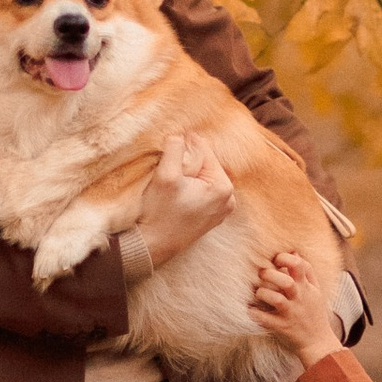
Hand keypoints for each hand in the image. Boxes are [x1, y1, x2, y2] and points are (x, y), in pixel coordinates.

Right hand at [133, 132, 234, 271]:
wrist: (151, 247)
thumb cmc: (159, 213)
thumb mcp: (165, 175)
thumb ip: (175, 148)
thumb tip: (179, 135)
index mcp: (223, 187)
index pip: (205, 150)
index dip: (184, 145)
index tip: (168, 147)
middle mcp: (229, 199)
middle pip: (206, 164)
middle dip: (188, 160)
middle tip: (168, 165)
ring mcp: (222, 210)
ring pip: (204, 177)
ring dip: (188, 173)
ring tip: (171, 181)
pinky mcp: (211, 217)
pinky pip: (203, 191)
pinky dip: (190, 187)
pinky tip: (176, 193)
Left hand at [246, 242, 337, 366]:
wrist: (318, 344)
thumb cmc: (314, 314)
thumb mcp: (316, 292)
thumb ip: (307, 272)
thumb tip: (294, 252)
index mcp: (307, 288)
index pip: (300, 266)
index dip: (285, 258)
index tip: (276, 260)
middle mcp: (300, 299)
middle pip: (286, 281)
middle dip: (270, 274)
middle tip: (262, 274)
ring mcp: (291, 314)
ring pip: (275, 299)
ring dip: (262, 293)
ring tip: (258, 293)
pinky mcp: (282, 327)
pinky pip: (265, 319)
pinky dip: (255, 313)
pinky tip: (250, 309)